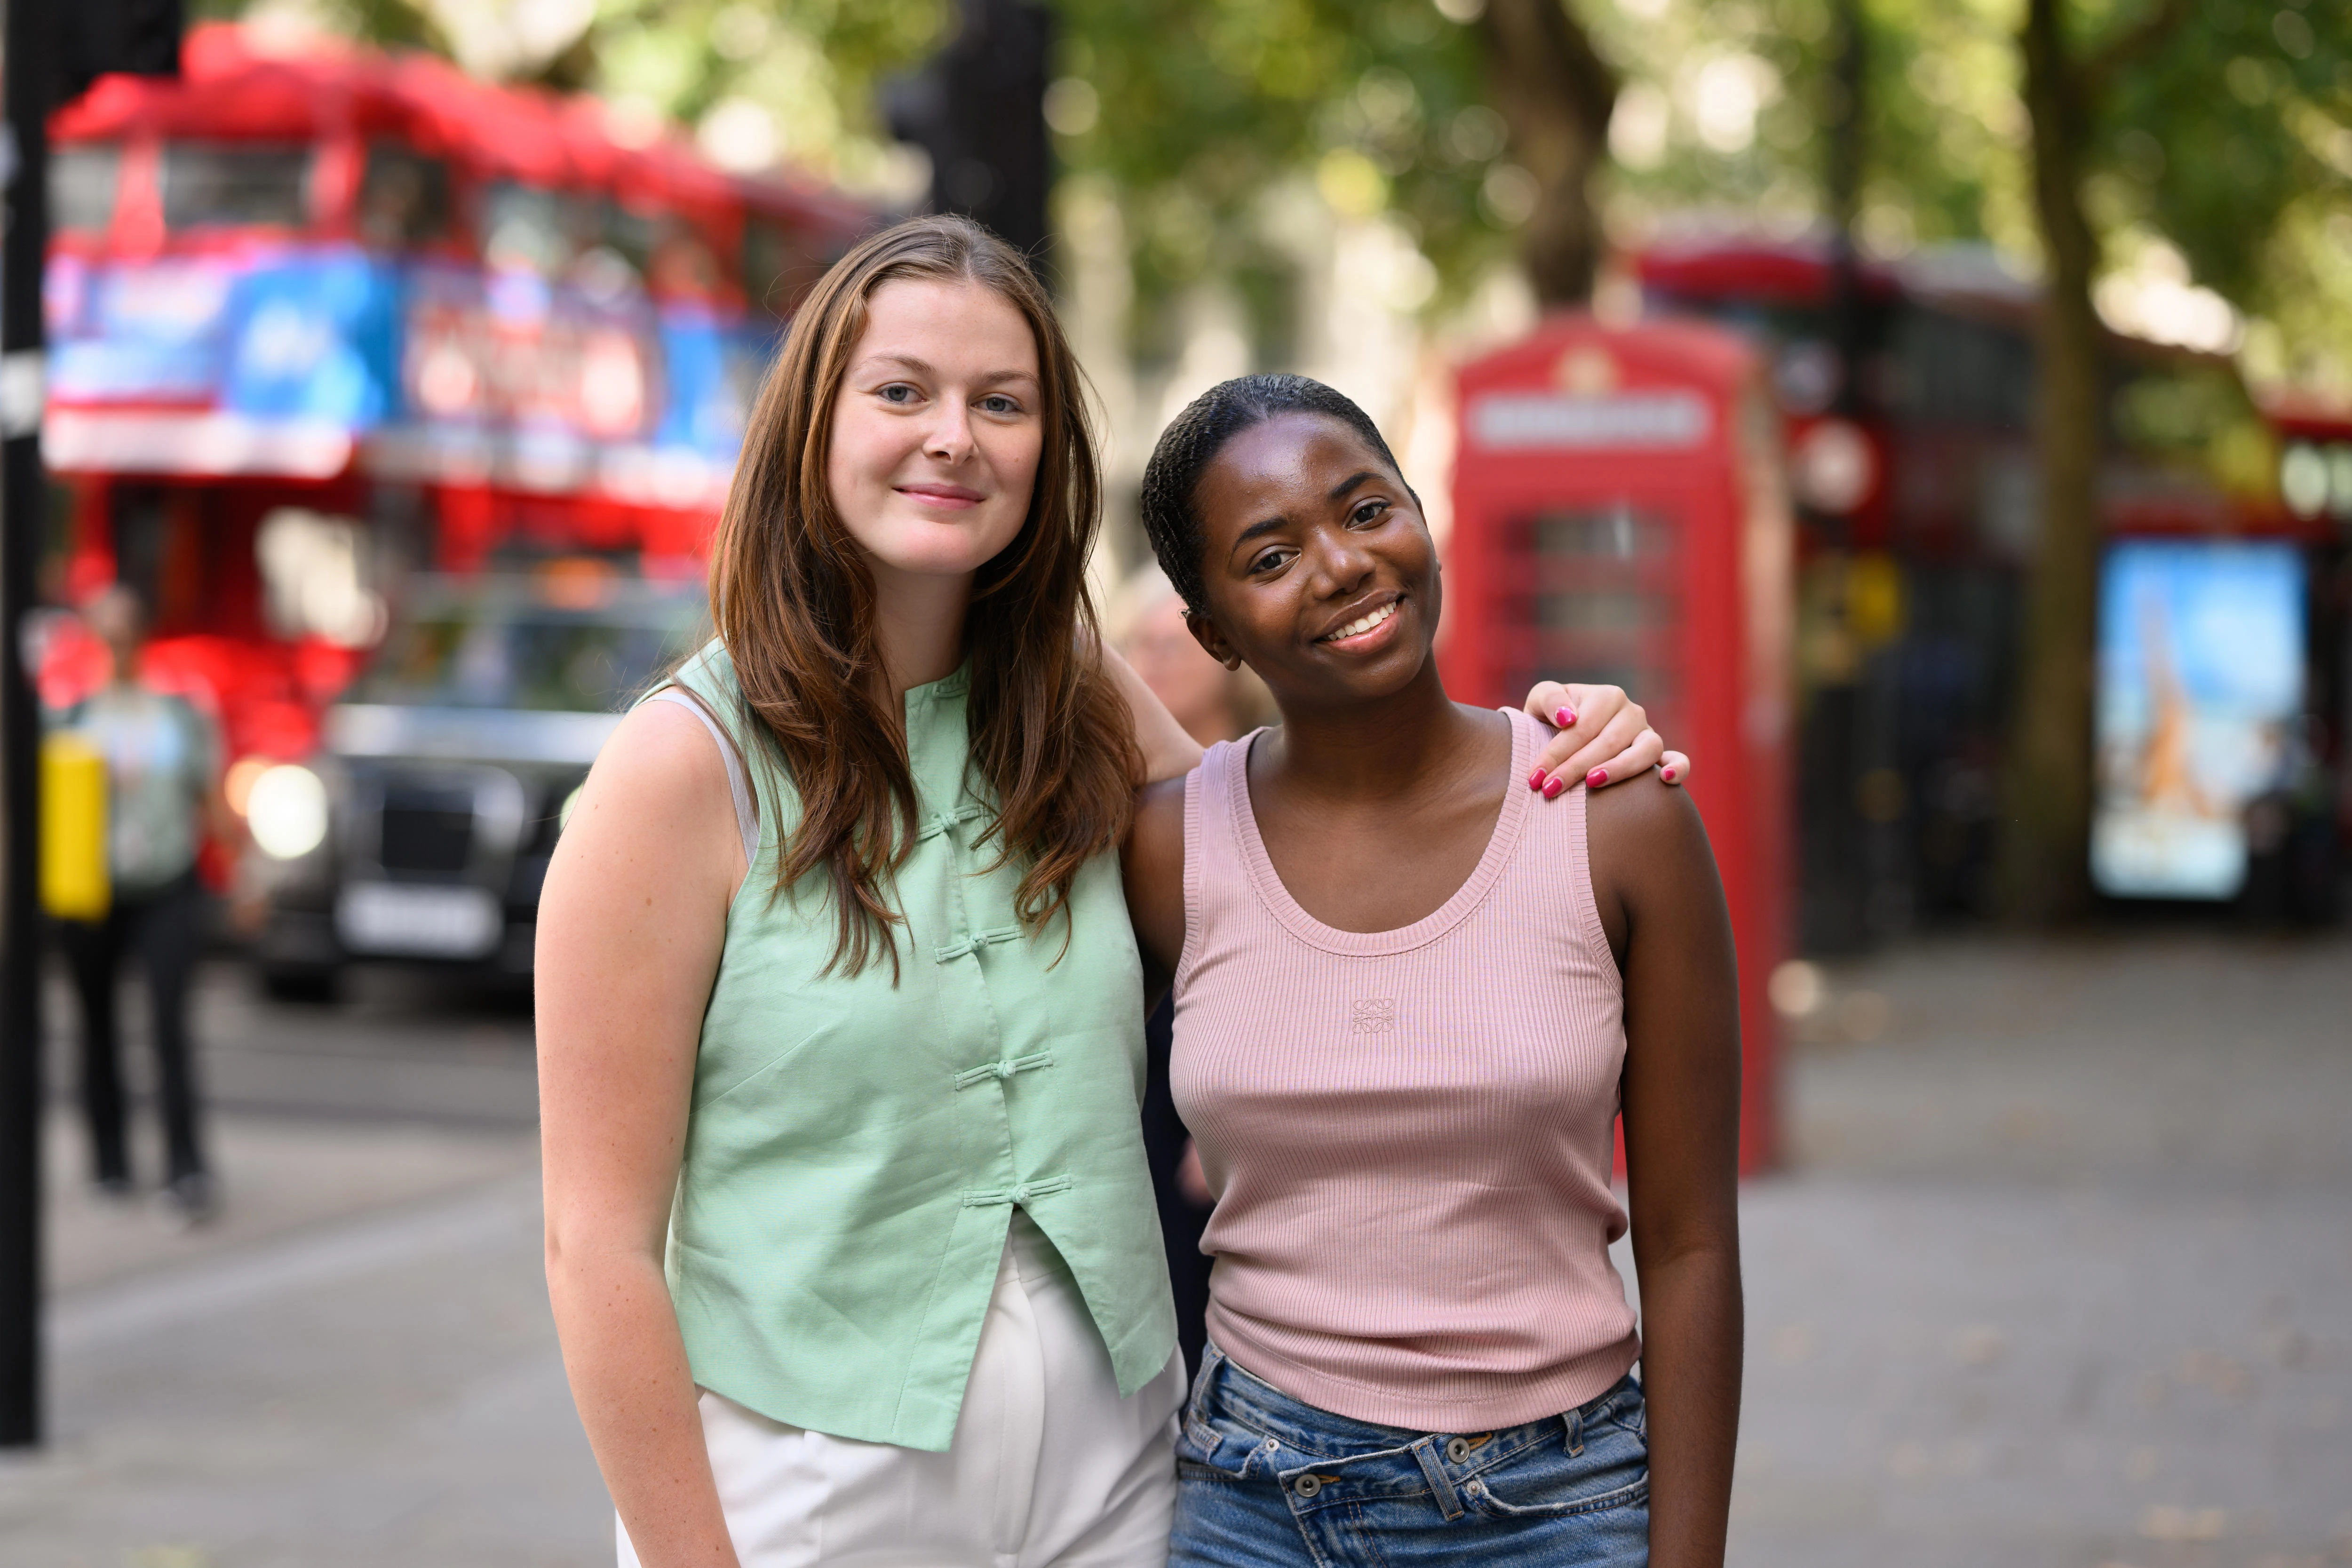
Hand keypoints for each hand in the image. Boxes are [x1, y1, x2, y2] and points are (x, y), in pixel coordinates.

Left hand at [1521, 681, 1690, 796]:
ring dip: (1619, 769)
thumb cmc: (1550, 721)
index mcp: (1607, 696)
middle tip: (1549, 790)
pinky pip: (1677, 760)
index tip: (1535, 778)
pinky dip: (1677, 768)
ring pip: (1645, 750)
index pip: (1582, 728)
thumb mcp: (1540, 703)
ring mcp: (1648, 734)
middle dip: (1576, 768)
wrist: (1560, 737)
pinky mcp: (1659, 757)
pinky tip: (1664, 779)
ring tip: (1592, 783)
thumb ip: (1549, 700)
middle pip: (1608, 742)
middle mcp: (1632, 712)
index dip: (1556, 753)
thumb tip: (1569, 718)